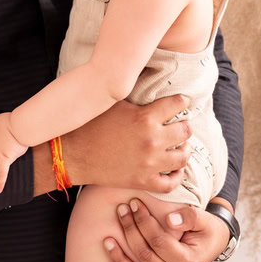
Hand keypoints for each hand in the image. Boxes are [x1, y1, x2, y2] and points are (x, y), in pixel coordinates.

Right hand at [63, 95, 192, 192]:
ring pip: (183, 157)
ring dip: (184, 149)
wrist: (74, 154)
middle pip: (185, 131)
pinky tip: (174, 169)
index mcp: (145, 118)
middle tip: (179, 124)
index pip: (178, 104)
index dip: (182, 101)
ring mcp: (150, 163)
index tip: (182, 101)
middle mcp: (152, 140)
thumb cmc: (92, 125)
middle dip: (184, 125)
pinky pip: (171, 183)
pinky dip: (176, 176)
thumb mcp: (115, 103)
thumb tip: (150, 78)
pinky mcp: (143, 181)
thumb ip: (138, 97)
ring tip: (179, 145)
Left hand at [104, 198, 229, 261]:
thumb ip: (191, 217)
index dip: (144, 221)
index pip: (159, 241)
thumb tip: (170, 219)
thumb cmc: (207, 231)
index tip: (134, 203)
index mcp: (187, 261)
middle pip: (145, 255)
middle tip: (122, 210)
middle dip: (130, 230)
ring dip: (119, 258)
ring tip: (107, 240)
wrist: (212, 247)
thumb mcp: (205, 220)